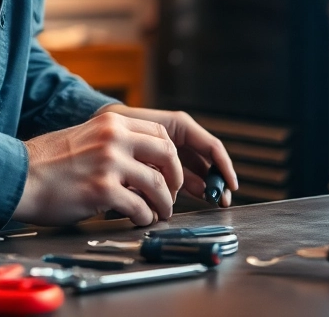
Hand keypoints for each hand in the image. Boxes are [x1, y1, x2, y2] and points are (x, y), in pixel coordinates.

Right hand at [12, 110, 182, 226]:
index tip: (170, 172)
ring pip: (157, 184)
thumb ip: (114, 142)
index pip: (161, 134)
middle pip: (168, 156)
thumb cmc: (46, 163)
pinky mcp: (102, 190)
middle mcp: (114, 138)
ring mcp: (109, 163)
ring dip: (164, 204)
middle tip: (171, 194)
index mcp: (111, 123)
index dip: (172, 157)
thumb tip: (144, 162)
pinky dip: (144, 216)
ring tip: (158, 213)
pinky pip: (139, 206)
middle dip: (175, 179)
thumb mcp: (86, 136)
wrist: (17, 177)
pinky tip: (139, 219)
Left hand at [98, 104, 239, 206]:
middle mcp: (180, 139)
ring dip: (202, 188)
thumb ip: (166, 153)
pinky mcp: (160, 166)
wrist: (97, 128)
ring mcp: (171, 153)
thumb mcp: (147, 133)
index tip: (231, 185)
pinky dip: (184, 190)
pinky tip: (185, 201)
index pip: (211, 147)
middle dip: (216, 181)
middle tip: (221, 202)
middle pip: (206, 163)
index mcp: (180, 126)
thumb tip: (186, 181)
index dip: (224, 167)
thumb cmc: (121, 124)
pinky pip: (179, 179)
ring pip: (194, 173)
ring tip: (209, 204)